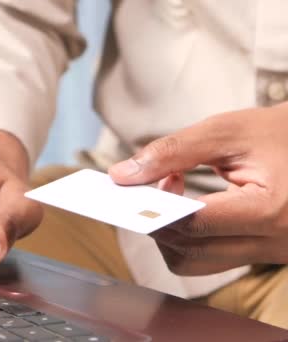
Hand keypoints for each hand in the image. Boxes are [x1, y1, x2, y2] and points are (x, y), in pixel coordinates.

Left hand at [109, 103, 287, 274]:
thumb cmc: (281, 133)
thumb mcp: (228, 131)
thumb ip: (172, 152)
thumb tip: (122, 175)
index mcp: (271, 211)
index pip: (194, 225)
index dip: (154, 208)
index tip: (127, 189)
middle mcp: (275, 243)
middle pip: (189, 249)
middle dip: (156, 220)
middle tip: (145, 184)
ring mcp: (272, 254)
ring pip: (195, 263)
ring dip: (168, 232)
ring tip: (170, 189)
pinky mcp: (264, 254)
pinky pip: (210, 258)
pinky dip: (187, 237)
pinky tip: (186, 205)